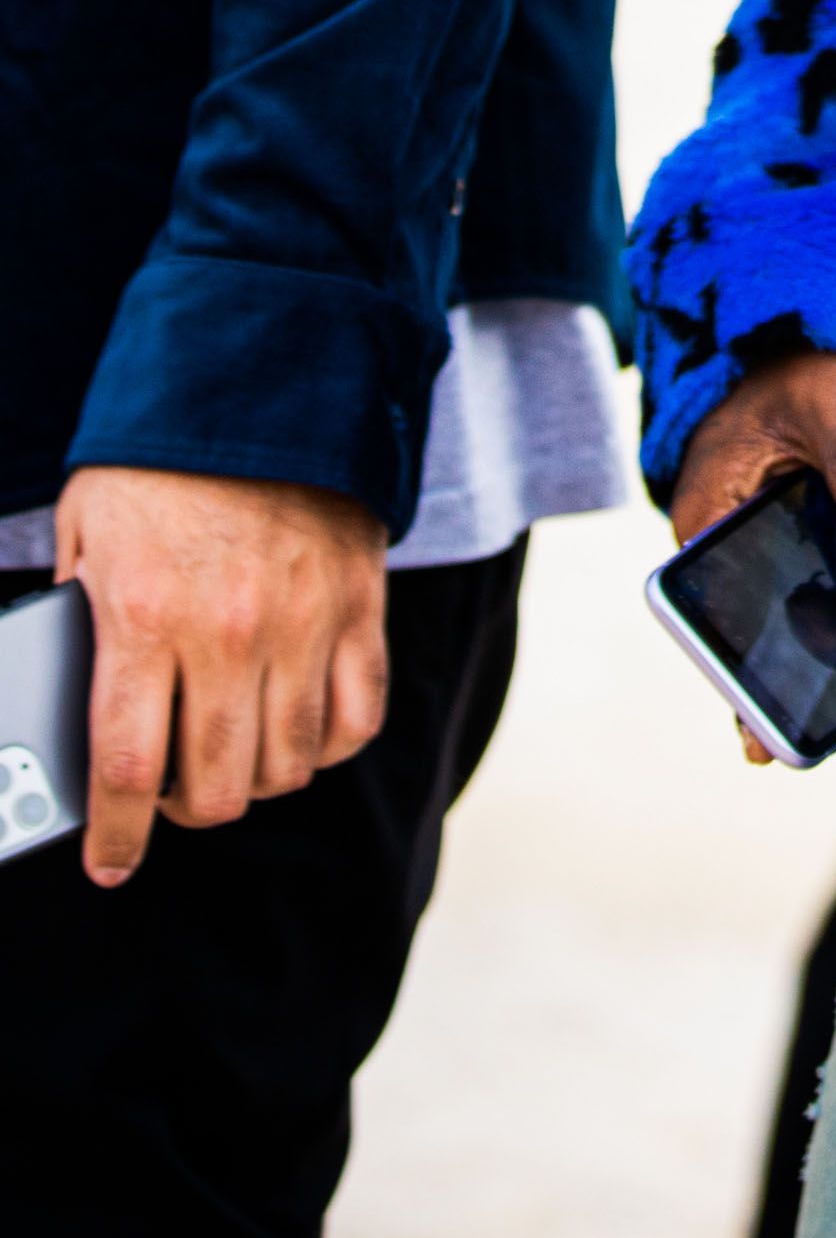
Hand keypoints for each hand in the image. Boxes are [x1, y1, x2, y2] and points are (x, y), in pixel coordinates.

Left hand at [55, 467, 389, 888]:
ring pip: (287, 764)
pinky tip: (298, 730)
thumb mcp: (86, 533)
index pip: (130, 771)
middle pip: (217, 787)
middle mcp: (229, 633)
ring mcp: (304, 623)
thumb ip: (80, 621)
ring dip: (255, 780)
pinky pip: (356, 718)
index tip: (110, 862)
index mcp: (146, 617)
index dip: (117, 836)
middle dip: (184, 812)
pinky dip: (327, 744)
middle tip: (170, 794)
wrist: (264, 374)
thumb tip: (74, 705)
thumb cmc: (161, 457)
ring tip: (232, 754)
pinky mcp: (360, 606)